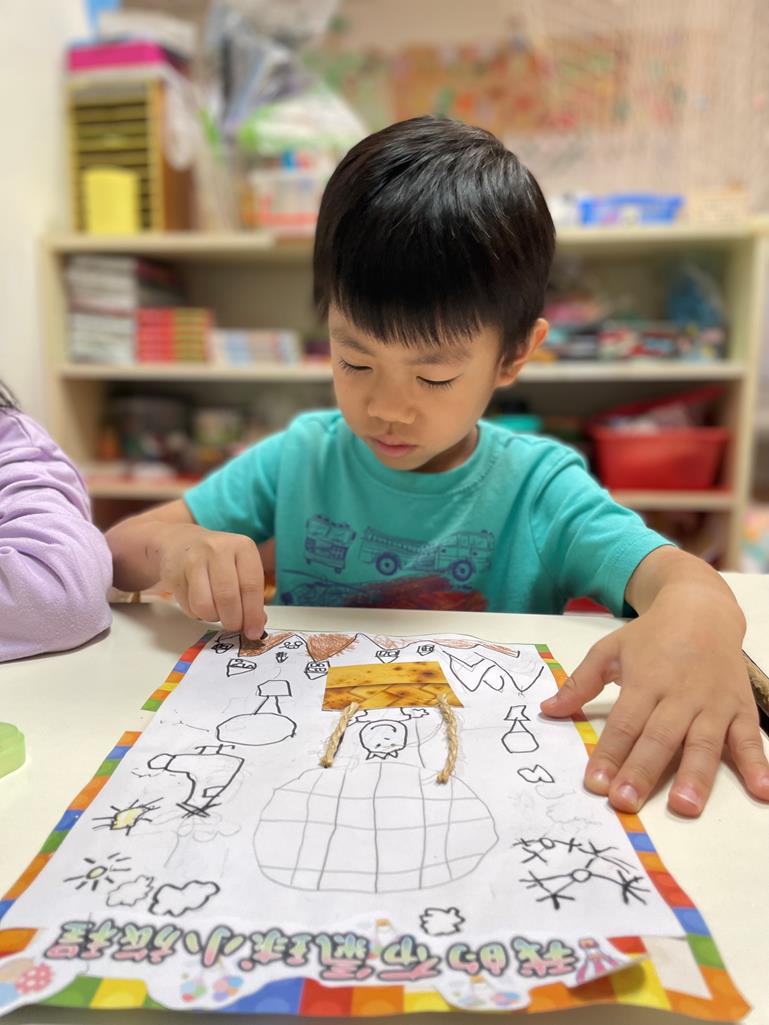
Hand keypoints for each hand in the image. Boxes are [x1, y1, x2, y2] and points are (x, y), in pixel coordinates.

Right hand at [156, 523, 265, 639]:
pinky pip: (188, 606)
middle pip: (227, 597)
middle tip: (234, 626)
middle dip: (233, 621)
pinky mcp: (174, 573)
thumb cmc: (218, 559)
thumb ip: (251, 593)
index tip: (254, 631)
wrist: (181, 542)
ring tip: (216, 612)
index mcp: (242, 547)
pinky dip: (197, 613)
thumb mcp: (241, 567)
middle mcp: (218, 549)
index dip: (253, 614)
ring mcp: (193, 559)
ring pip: (205, 605)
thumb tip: (256, 625)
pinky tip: (200, 603)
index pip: (251, 586)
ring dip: (213, 618)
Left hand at [540, 603, 768, 815]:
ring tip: (684, 807)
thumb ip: (580, 683)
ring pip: (703, 743)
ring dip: (694, 776)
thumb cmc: (651, 635)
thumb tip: (546, 710)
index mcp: (645, 680)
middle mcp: (679, 694)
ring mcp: (713, 702)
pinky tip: (763, 793)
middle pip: (658, 737)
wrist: (702, 608)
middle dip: (641, 772)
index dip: (609, 754)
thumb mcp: (610, 650)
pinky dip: (759, 765)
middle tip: (626, 803)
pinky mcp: (740, 707)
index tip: (595, 784)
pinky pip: (750, 739)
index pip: (624, 723)